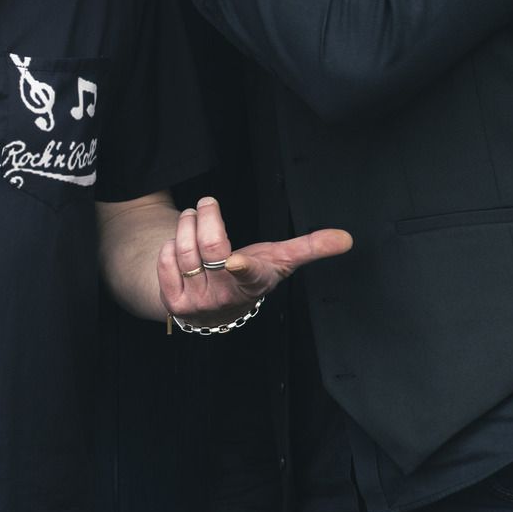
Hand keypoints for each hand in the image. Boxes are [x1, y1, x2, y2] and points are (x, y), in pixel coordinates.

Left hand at [157, 196, 351, 329]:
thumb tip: (347, 238)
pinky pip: (165, 263)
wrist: (217, 308)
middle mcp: (226, 297)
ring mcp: (200, 302)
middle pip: (210, 249)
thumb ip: (311, 247)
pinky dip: (169, 245)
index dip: (241, 267)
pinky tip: (178, 244)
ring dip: (186, 225)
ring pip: (184, 252)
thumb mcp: (279, 260)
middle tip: (206, 203)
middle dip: (206, 217)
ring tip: (192, 216)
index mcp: (254, 283)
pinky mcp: (176, 304)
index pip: (249, 275)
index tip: (234, 261)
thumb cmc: (251, 274)